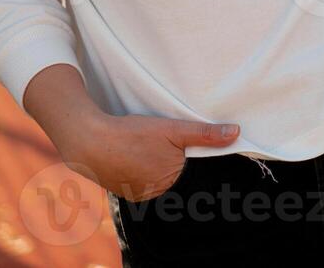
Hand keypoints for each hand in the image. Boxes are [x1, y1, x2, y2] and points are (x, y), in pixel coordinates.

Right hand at [58, 112, 240, 201]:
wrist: (88, 141)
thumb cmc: (131, 134)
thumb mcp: (172, 129)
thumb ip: (204, 133)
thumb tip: (235, 133)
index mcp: (172, 182)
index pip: (195, 176)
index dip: (196, 163)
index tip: (193, 153)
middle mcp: (156, 194)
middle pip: (177, 180)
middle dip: (178, 166)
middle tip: (166, 148)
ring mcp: (138, 194)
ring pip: (159, 181)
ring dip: (160, 169)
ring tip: (151, 151)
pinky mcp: (124, 190)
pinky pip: (142, 182)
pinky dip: (144, 171)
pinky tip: (139, 158)